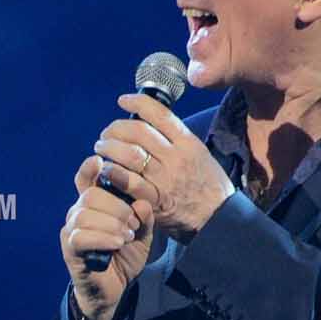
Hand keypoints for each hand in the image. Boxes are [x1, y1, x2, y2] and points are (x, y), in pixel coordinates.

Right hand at [60, 155, 154, 319]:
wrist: (115, 289)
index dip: (90, 168)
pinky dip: (102, 237)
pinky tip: (117, 243)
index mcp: (94, 204)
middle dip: (116, 205)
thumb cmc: (125, 255)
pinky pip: (80, 236)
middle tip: (133, 222)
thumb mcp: (142, 233)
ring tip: (127, 235)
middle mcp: (78, 213)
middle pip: (90, 194)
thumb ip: (144, 217)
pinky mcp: (70, 250)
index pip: (86, 178)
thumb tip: (142, 202)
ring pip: (84, 213)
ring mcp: (72, 231)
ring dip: (111, 222)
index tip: (100, 161)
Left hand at [91, 94, 231, 242]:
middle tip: (106, 134)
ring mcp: (165, 179)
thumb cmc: (207, 185)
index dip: (137, 103)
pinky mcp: (156, 201)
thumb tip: (149, 123)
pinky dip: (113, 174)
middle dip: (116, 129)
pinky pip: (130, 183)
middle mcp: (176, 158)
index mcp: (187, 143)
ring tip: (101, 150)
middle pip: (139, 132)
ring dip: (109, 149)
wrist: (219, 218)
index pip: (160, 114)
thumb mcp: (199, 154)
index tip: (123, 101)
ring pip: (130, 154)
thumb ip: (176, 140)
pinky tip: (105, 171)